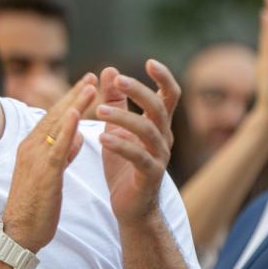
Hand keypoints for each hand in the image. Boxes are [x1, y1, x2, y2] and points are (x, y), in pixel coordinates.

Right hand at [3, 73, 97, 251]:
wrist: (19, 233)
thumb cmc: (35, 207)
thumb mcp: (52, 175)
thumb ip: (63, 154)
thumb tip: (76, 135)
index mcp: (32, 147)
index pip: (53, 118)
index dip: (70, 100)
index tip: (86, 84)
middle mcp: (31, 147)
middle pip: (55, 115)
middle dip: (74, 94)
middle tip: (92, 77)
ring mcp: (36, 158)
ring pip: (57, 125)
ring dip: (74, 103)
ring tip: (90, 86)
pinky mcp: (45, 172)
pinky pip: (58, 145)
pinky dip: (67, 127)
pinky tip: (77, 113)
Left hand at [96, 60, 179, 224]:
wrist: (131, 207)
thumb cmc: (124, 165)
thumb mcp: (116, 128)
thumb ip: (115, 100)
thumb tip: (110, 69)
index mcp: (158, 124)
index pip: (169, 95)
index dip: (163, 77)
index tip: (149, 62)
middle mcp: (164, 138)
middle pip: (158, 107)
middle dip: (139, 91)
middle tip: (118, 80)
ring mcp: (159, 157)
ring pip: (147, 130)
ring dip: (123, 117)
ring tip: (98, 111)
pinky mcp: (150, 175)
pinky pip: (138, 157)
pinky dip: (120, 146)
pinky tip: (102, 139)